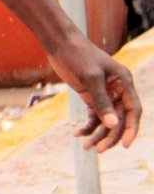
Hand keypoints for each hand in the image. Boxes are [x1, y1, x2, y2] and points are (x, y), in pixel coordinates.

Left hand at [46, 33, 141, 151]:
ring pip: (107, 120)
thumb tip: (113, 125)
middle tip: (99, 149)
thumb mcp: (90, 77)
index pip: (133, 111)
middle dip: (111, 135)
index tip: (126, 145)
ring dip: (98, 134)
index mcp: (124, 83)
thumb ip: (102, 101)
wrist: (61, 44)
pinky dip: (88, 125)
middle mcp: (118, 90)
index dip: (132, 129)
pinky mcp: (91, 96)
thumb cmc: (78, 56)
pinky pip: (94, 115)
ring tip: (86, 146)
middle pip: (120, 119)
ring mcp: (104, 94)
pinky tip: (77, 133)